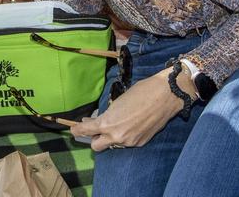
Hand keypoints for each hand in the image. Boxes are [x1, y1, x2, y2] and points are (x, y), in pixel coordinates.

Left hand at [70, 67, 195, 150]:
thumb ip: (106, 115)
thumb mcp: (117, 102)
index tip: (73, 129)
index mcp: (108, 123)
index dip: (77, 130)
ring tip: (115, 125)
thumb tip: (97, 121)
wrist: (164, 96)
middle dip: (94, 139)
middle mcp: (117, 136)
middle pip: (96, 146)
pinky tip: (129, 125)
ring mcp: (129, 142)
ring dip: (110, 138)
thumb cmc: (140, 92)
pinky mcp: (140, 143)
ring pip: (112, 145)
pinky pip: (126, 143)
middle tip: (96, 129)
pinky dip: (124, 136)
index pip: (86, 131)